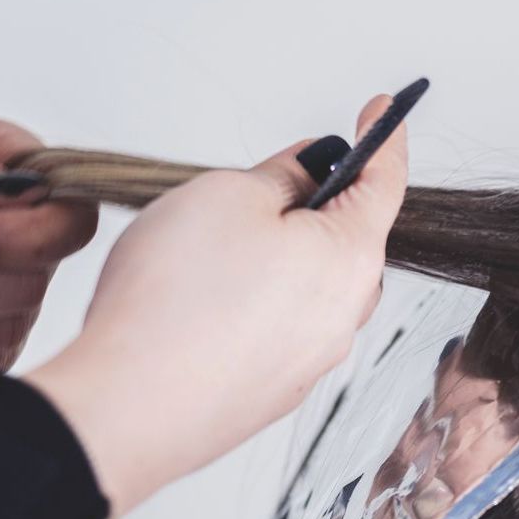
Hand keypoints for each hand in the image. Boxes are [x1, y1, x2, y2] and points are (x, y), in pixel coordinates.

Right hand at [27, 93, 406, 513]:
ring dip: (277, 260)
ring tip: (208, 254)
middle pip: (346, 239)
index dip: (384, 138)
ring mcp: (312, 360)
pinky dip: (252, 306)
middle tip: (259, 186)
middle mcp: (345, 316)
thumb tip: (308, 173)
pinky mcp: (275, 390)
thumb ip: (282, 174)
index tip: (382, 112)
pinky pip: (278, 328)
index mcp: (351, 258)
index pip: (385, 183)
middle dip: (313, 206)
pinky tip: (201, 304)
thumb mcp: (228, 193)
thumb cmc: (177, 299)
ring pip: (309, 287)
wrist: (132, 406)